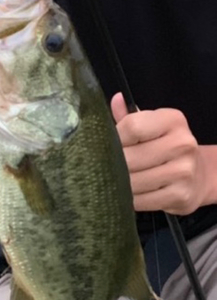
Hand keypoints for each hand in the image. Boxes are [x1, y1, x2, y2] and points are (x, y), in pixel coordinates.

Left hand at [111, 93, 216, 214]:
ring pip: (133, 182)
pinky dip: (129, 200)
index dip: (112, 139)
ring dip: (117, 185)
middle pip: (129, 158)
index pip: (131, 127)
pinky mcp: (180, 196)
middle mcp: (182, 143)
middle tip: (100, 169)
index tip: (106, 146)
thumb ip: (129, 116)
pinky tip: (129, 194)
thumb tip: (115, 99)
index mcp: (172, 120)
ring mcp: (183, 171)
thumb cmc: (165, 147)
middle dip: (111, 166)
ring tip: (113, 182)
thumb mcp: (150, 127)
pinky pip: (141, 201)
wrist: (198, 175)